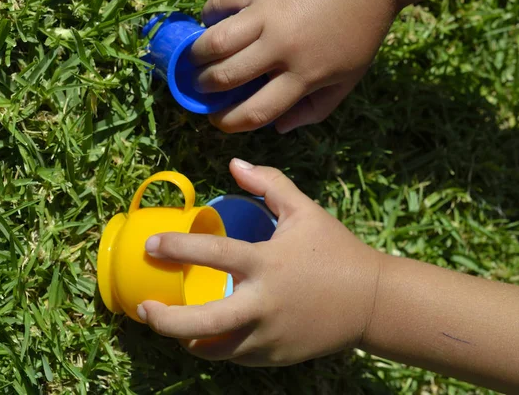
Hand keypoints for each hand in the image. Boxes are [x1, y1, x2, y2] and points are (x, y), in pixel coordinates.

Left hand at [137, 158, 383, 365]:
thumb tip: (234, 164)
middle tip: (144, 310)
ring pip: (216, 348)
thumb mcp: (305, 211)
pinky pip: (238, 355)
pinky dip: (221, 345)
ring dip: (189, 339)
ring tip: (175, 327)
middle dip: (165, 320)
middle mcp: (264, 304)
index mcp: (267, 264)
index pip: (212, 255)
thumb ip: (270, 183)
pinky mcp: (277, 355)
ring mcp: (270, 336)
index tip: (150, 246)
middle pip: (203, 322)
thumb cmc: (336, 252)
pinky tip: (212, 334)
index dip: (176, 248)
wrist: (373, 301)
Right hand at [190, 0, 399, 132]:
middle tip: (202, 87)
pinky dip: (209, 15)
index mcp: (303, 76)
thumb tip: (278, 127)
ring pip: (216, 41)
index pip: (255, 111)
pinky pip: (221, 2)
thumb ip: (314, 110)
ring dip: (198, 55)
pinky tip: (212, 23)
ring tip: (196, 60)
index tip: (219, 121)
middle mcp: (281, 47)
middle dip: (205, 88)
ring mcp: (269, 14)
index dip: (229, 123)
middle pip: (226, 77)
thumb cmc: (359, 34)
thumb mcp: (346, 80)